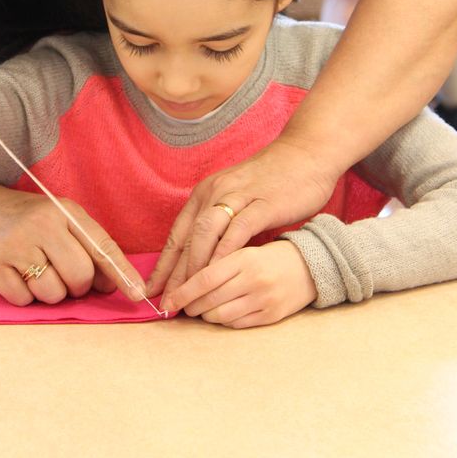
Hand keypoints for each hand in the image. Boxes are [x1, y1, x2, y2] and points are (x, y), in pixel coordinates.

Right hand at [0, 183, 146, 306]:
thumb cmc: (27, 219)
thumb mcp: (60, 219)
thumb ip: (87, 247)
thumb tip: (110, 285)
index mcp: (64, 211)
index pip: (101, 246)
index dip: (122, 273)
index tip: (139, 294)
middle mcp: (41, 225)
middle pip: (79, 277)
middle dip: (77, 287)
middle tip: (63, 274)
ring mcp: (16, 246)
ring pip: (52, 294)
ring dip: (49, 293)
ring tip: (36, 271)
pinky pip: (24, 301)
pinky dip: (24, 297)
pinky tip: (16, 275)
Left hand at [147, 140, 337, 300]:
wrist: (305, 155)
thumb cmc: (272, 180)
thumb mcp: (235, 196)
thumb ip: (219, 220)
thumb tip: (203, 255)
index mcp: (206, 192)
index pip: (178, 233)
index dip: (163, 264)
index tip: (151, 290)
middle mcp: (215, 192)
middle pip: (187, 236)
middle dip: (174, 272)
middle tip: (166, 302)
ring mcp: (238, 196)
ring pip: (206, 232)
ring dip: (194, 265)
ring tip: (188, 293)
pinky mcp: (262, 203)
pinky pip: (237, 230)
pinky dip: (225, 252)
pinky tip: (219, 273)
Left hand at [160, 241, 316, 327]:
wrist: (310, 266)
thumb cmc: (270, 255)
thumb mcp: (246, 250)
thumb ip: (219, 262)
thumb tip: (186, 281)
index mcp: (244, 258)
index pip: (205, 278)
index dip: (182, 292)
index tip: (167, 302)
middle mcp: (254, 280)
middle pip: (210, 300)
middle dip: (190, 306)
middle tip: (183, 306)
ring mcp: (263, 300)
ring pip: (221, 316)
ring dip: (206, 315)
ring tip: (202, 309)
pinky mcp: (271, 316)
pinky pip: (237, 324)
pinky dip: (224, 321)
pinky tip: (222, 313)